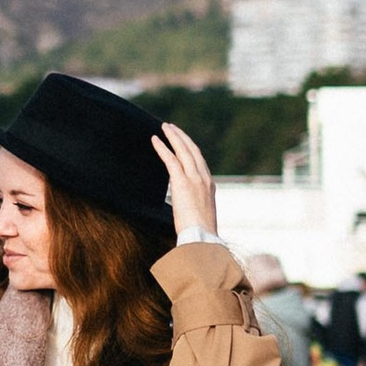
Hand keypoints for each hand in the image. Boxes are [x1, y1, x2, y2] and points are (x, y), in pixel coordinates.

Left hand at [151, 120, 218, 241]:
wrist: (202, 238)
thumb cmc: (200, 233)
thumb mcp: (201, 215)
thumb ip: (195, 205)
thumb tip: (186, 207)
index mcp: (210, 186)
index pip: (200, 161)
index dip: (191, 148)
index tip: (183, 141)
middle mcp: (205, 178)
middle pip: (193, 150)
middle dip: (182, 137)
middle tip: (172, 127)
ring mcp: (195, 179)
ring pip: (183, 150)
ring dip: (173, 136)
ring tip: (164, 127)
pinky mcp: (182, 183)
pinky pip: (171, 160)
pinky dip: (162, 148)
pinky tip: (155, 140)